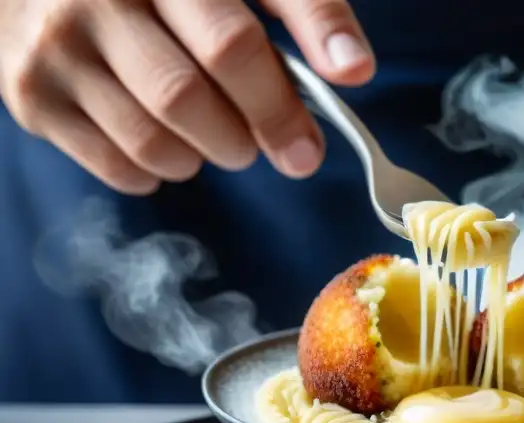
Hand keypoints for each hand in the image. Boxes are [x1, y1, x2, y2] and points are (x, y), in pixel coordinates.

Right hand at [0, 0, 374, 192]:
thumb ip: (305, 9)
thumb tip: (355, 71)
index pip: (229, 45)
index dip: (277, 106)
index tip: (309, 151)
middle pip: (186, 100)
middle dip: (243, 138)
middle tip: (264, 142)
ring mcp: (51, 49)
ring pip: (151, 143)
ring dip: (203, 156)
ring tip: (213, 130)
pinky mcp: (29, 96)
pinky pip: (116, 167)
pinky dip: (159, 171)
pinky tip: (168, 137)